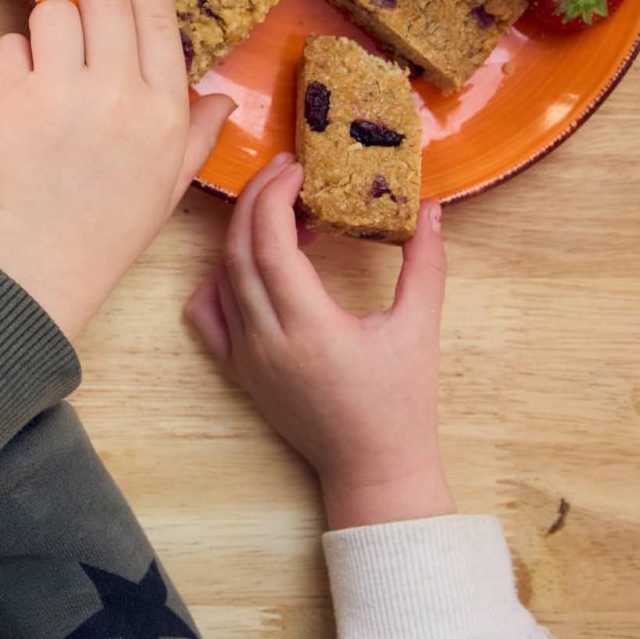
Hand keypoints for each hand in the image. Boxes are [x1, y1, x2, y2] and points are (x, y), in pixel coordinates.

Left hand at [0, 0, 233, 335]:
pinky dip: (9, 62)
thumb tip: (223, 98)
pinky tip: (18, 93)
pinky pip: (6, 45)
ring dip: (48, 30)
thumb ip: (196, 134)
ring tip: (49, 68)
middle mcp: (118, 92)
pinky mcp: (7, 100)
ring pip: (52, 13)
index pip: (157, 15)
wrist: (42, 263)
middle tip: (82, 16)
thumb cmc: (108, 225)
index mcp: (164, 109)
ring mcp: (61, 93)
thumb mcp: (170, 184)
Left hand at [184, 154, 454, 530]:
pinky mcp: (237, 370)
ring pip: (221, 276)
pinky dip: (221, 276)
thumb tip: (430, 207)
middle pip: (237, 250)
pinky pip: (209, 312)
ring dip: (245, 233)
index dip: (275, 195)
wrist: (372, 471)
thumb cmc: (401, 405)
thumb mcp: (419, 329)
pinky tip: (257, 261)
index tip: (297, 167)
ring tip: (284, 211)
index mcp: (308, 327)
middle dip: (256, 200)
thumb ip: (425, 263)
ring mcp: (245, 356)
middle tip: (285, 170)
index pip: (269, 242)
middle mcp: (265, 340)